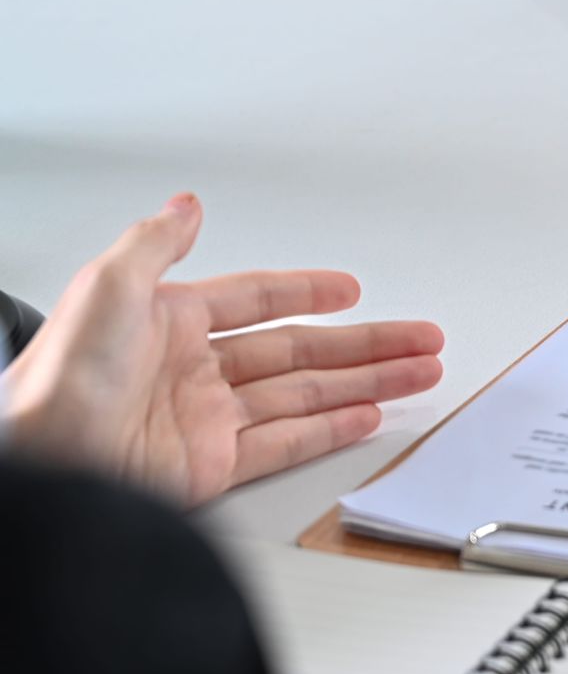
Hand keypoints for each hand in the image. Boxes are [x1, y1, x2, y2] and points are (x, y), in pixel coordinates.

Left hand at [1, 194, 444, 504]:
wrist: (42, 468)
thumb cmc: (56, 385)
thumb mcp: (104, 289)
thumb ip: (154, 243)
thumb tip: (186, 206)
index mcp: (166, 322)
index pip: (255, 300)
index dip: (306, 292)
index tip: (349, 289)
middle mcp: (190, 370)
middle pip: (301, 351)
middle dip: (367, 343)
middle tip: (420, 337)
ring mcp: (206, 420)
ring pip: (307, 395)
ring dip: (368, 382)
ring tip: (420, 373)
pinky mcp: (212, 467)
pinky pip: (287, 442)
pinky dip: (333, 430)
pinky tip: (368, 416)